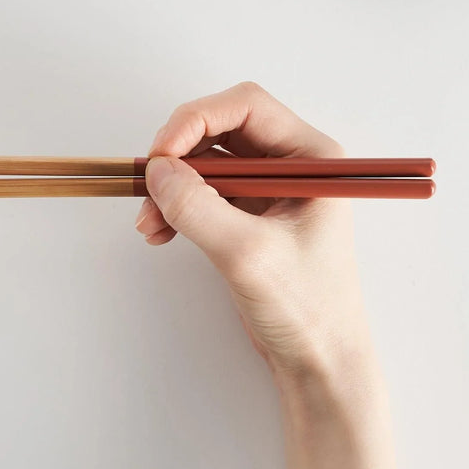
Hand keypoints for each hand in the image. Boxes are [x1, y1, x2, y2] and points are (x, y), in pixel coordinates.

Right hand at [134, 82, 375, 389]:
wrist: (317, 361)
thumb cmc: (307, 309)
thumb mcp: (246, 253)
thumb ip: (198, 207)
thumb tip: (157, 171)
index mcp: (311, 159)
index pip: (246, 107)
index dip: (197, 119)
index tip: (163, 152)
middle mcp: (291, 166)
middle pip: (220, 129)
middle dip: (178, 154)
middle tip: (150, 182)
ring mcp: (267, 190)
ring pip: (205, 162)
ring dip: (171, 184)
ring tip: (151, 221)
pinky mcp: (247, 215)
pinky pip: (202, 192)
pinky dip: (175, 206)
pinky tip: (159, 232)